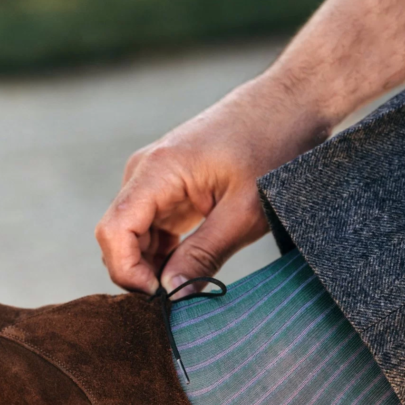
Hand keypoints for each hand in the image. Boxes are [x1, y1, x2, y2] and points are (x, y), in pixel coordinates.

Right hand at [96, 72, 331, 294]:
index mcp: (157, 171)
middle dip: (140, 273)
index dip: (127, 272)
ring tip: (191, 282)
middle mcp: (145, 172)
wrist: (290, 105)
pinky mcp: (168, 187)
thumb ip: (203, 255)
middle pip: (118, 236)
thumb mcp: (245, 212)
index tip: (161, 296)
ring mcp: (154, 179)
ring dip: (153, 265)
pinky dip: (163, 252)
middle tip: (180, 298)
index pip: (113, 231)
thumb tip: (170, 293)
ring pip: (133, 236)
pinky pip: (150, 228)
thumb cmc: (273, 148)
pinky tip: (189, 265)